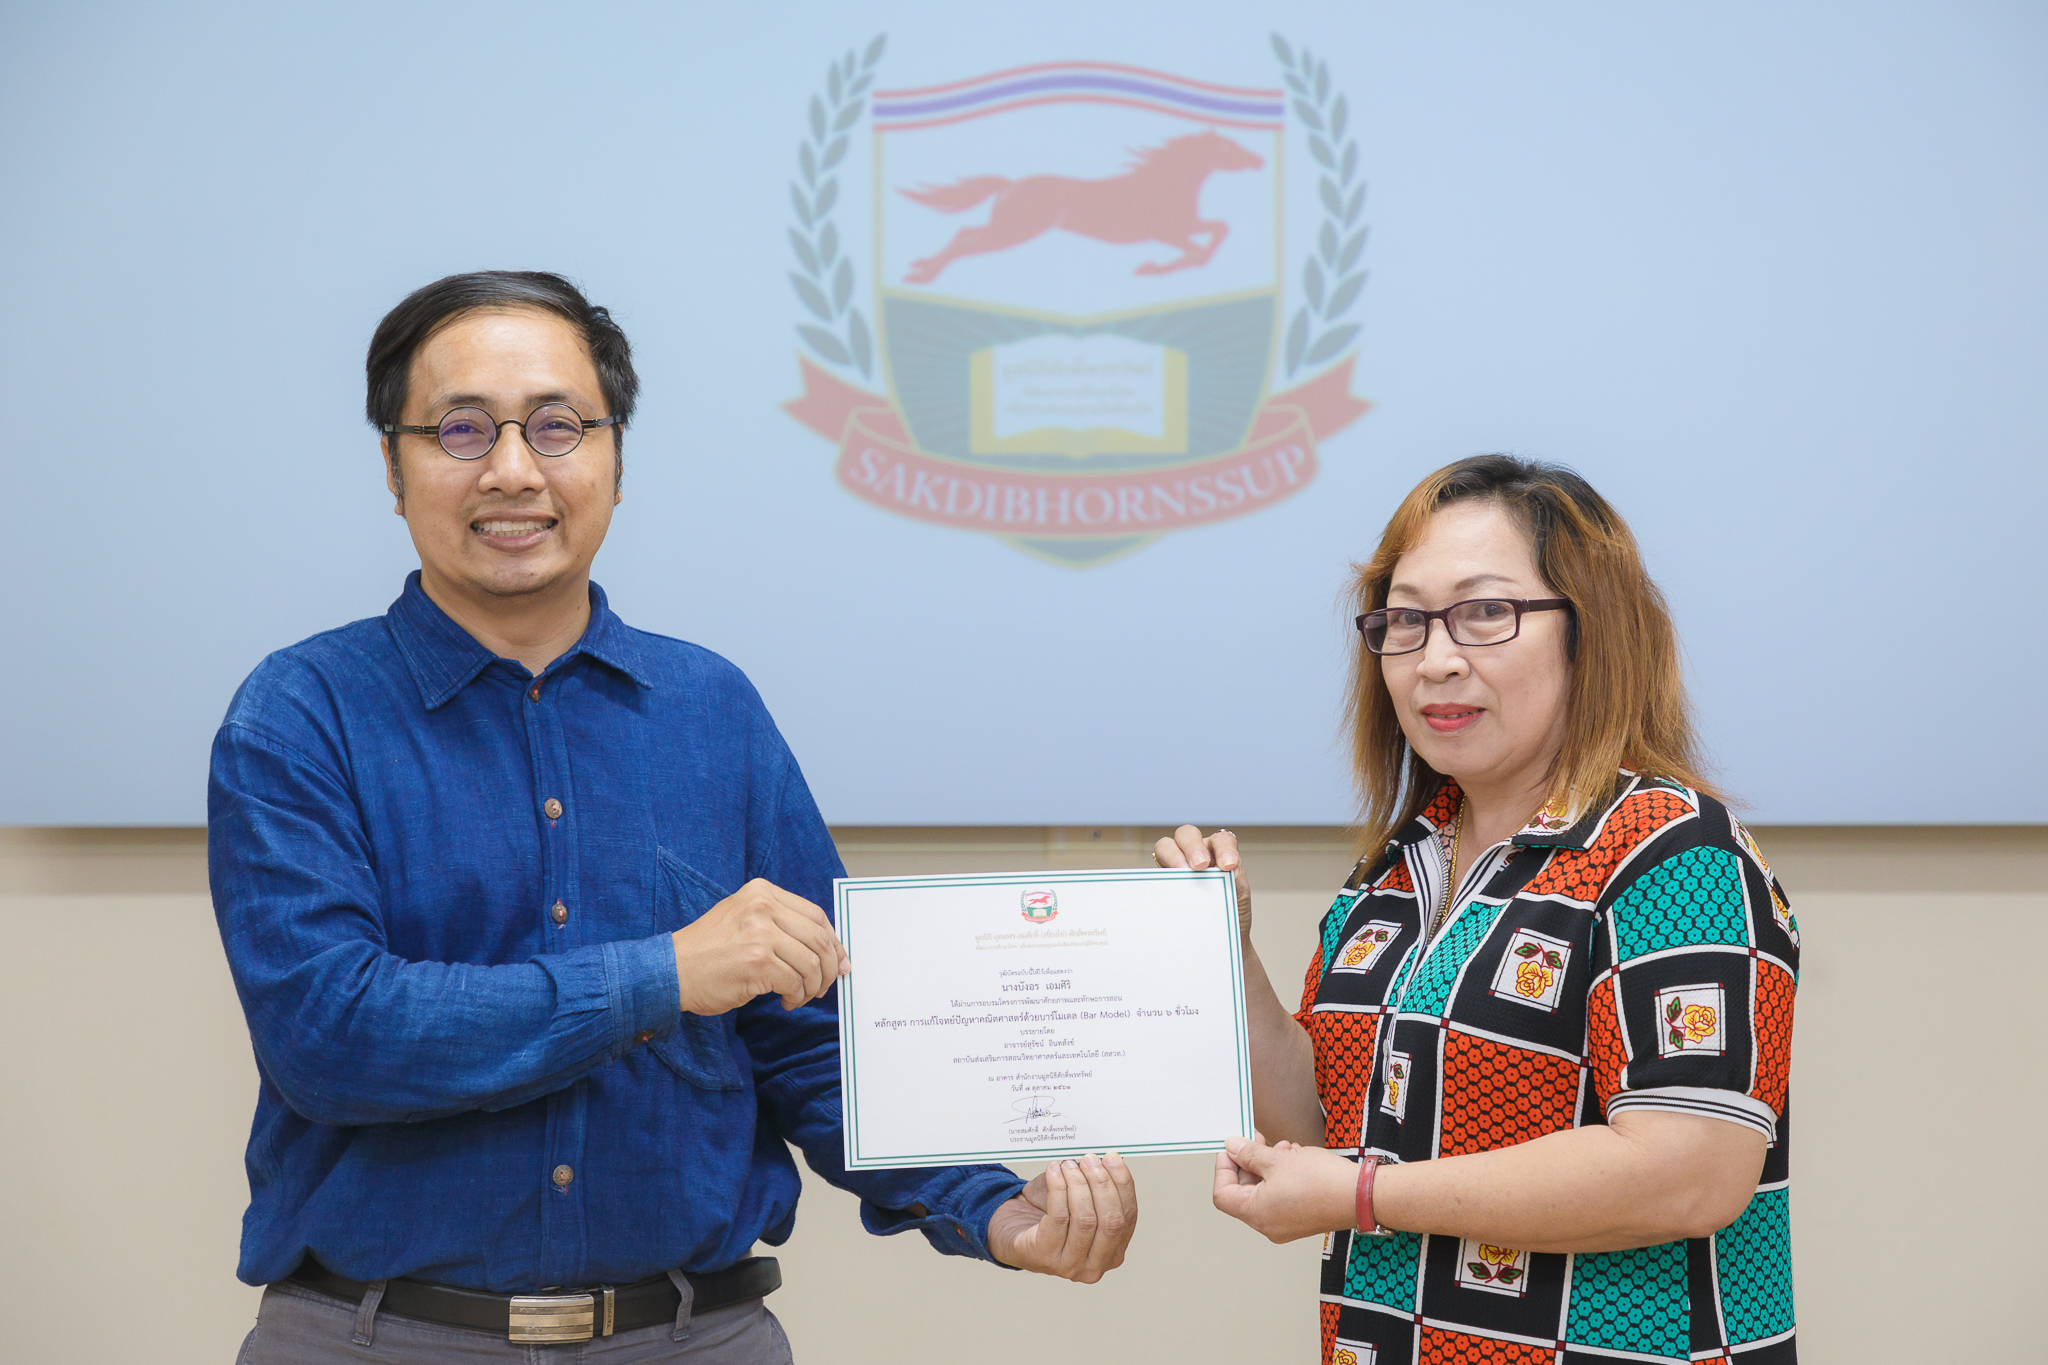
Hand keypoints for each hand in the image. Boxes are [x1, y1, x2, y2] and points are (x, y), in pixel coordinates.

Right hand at [669, 878, 847, 1014]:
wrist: (671, 971)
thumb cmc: (708, 950)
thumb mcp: (744, 918)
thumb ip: (781, 923)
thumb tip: (828, 949)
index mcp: (762, 892)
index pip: (816, 914)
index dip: (833, 941)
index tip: (839, 960)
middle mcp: (762, 907)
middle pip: (819, 938)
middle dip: (829, 967)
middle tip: (825, 985)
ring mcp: (760, 933)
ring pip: (811, 962)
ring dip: (812, 986)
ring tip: (799, 996)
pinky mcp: (757, 962)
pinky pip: (794, 982)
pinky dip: (796, 996)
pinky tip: (785, 1001)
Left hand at [987, 1153, 1137, 1282]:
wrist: (1013, 1230)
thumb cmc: (1050, 1215)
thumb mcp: (1081, 1203)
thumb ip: (1098, 1189)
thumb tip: (1108, 1160)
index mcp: (1113, 1253)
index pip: (1128, 1217)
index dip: (1123, 1185)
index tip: (1113, 1158)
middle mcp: (1095, 1266)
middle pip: (1111, 1221)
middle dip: (1102, 1184)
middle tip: (1090, 1160)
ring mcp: (1070, 1265)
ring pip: (1085, 1219)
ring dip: (1078, 1184)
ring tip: (1069, 1164)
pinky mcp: (1044, 1256)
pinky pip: (1058, 1217)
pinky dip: (1058, 1188)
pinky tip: (1054, 1171)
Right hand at [1153, 825, 1251, 933]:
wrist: (1218, 938)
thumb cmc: (1230, 911)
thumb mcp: (1238, 896)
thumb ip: (1236, 881)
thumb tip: (1229, 871)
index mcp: (1217, 851)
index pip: (1221, 839)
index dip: (1224, 848)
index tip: (1228, 866)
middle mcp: (1195, 853)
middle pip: (1187, 834)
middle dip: (1193, 846)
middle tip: (1199, 866)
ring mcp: (1175, 865)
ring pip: (1165, 846)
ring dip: (1173, 856)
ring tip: (1181, 873)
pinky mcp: (1162, 880)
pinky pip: (1155, 871)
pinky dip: (1159, 874)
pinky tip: (1168, 887)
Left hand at [1212, 1134, 1357, 1242]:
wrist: (1361, 1195)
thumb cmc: (1322, 1182)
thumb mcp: (1277, 1159)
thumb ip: (1249, 1153)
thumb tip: (1232, 1148)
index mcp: (1256, 1214)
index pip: (1223, 1194)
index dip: (1223, 1168)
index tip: (1231, 1149)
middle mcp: (1268, 1225)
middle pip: (1244, 1192)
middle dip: (1249, 1163)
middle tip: (1257, 1141)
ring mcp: (1286, 1224)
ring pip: (1265, 1191)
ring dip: (1269, 1165)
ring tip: (1284, 1148)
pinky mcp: (1302, 1219)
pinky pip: (1282, 1196)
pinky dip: (1283, 1176)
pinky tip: (1297, 1159)